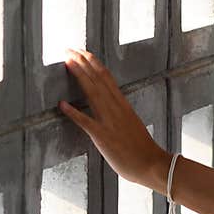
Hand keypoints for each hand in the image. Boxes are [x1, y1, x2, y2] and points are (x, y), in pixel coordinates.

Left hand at [58, 49, 169, 189]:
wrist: (152, 164)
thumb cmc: (142, 147)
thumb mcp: (131, 122)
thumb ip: (120, 112)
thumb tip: (109, 105)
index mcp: (123, 103)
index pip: (106, 76)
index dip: (93, 62)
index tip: (82, 52)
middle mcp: (116, 107)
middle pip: (98, 79)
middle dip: (82, 62)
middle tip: (69, 49)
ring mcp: (110, 121)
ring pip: (93, 92)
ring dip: (79, 76)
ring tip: (67, 62)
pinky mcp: (103, 136)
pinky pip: (86, 122)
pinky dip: (73, 112)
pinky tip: (61, 104)